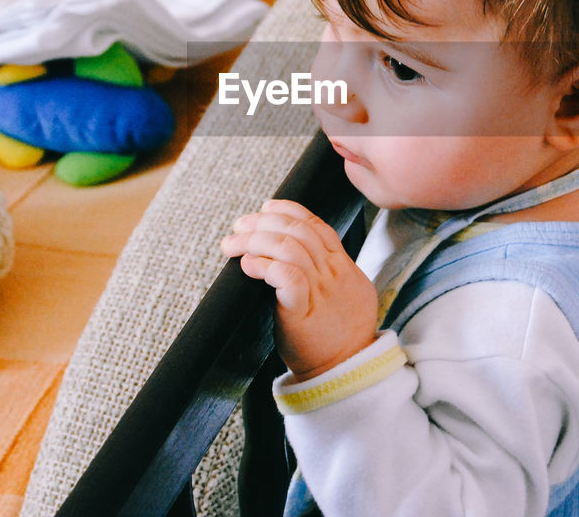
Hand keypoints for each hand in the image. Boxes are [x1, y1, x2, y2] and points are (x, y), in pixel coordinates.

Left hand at [221, 199, 378, 379]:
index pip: (316, 225)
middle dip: (263, 222)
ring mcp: (321, 291)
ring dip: (254, 240)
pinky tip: (247, 265)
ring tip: (231, 244)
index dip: (289, 211)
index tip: (266, 207)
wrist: (347, 371)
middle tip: (239, 225)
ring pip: (288, 247)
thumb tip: (297, 253)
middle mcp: (333, 273)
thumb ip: (327, 272)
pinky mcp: (303, 312)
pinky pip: (287, 277)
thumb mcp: (346, 295)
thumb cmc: (337, 336)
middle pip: (297, 230)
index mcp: (342, 266)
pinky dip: (264, 265)